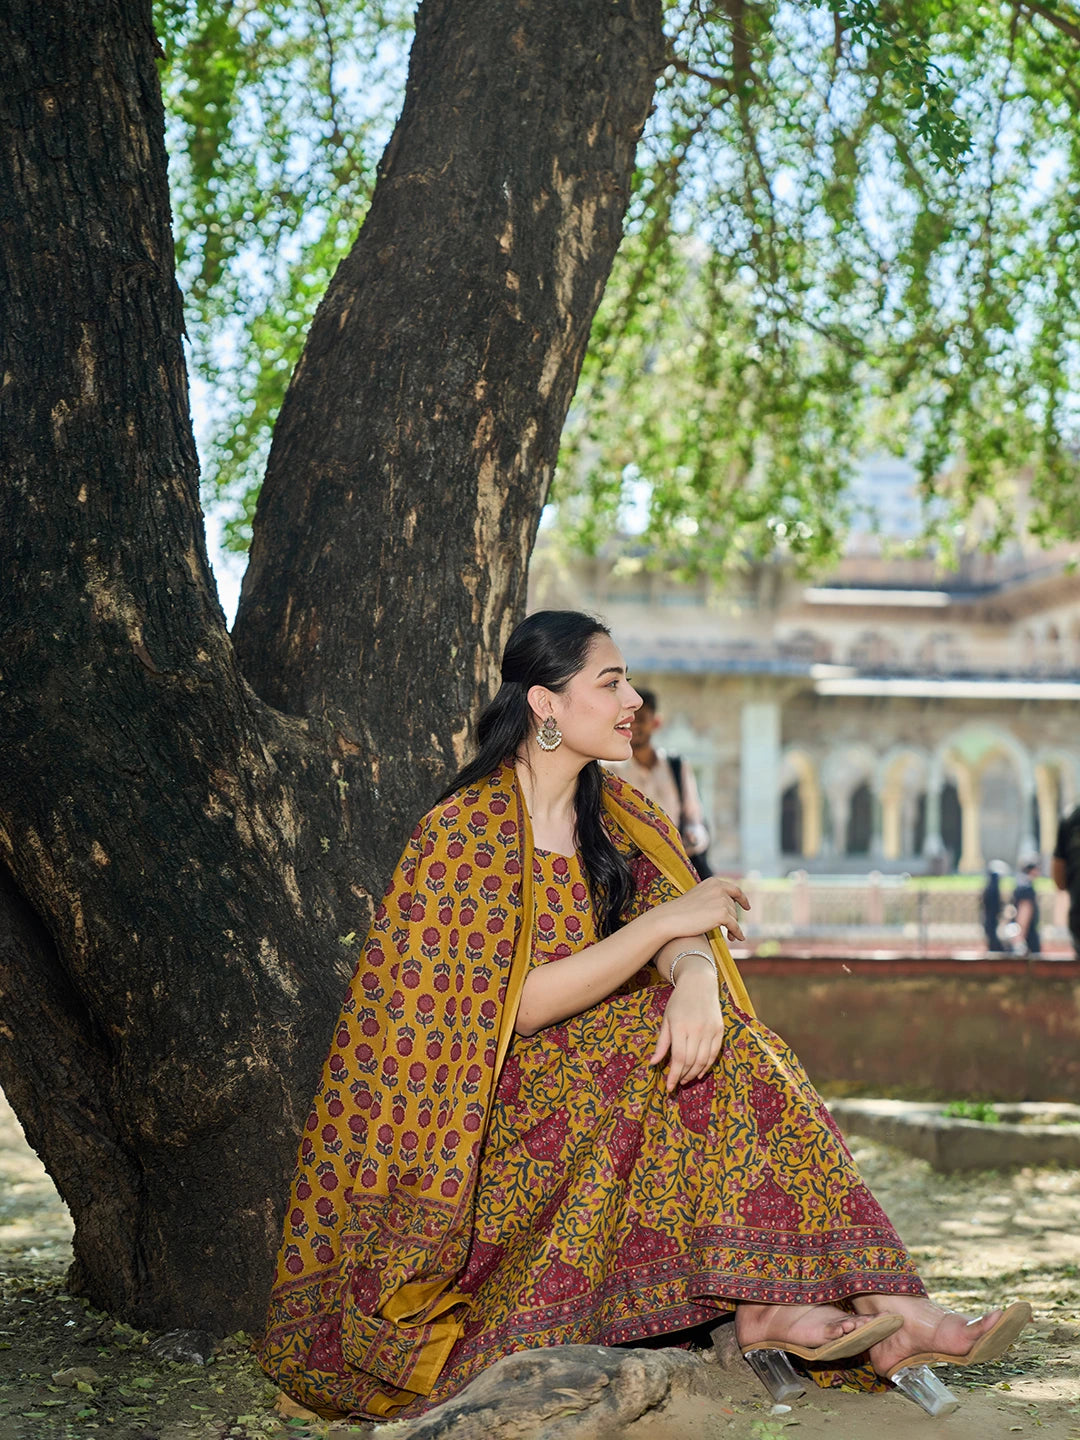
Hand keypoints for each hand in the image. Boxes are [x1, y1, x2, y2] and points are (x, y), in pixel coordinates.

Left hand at [649, 961, 723, 1091]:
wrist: (699, 983)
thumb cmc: (678, 1002)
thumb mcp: (666, 1020)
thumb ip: (662, 1043)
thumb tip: (653, 1064)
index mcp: (680, 1026)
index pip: (679, 1058)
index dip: (673, 1075)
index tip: (669, 1087)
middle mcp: (697, 1029)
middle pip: (692, 1061)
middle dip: (683, 1076)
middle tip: (677, 1082)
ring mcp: (711, 1030)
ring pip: (704, 1060)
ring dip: (695, 1073)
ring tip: (686, 1079)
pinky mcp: (720, 1030)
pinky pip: (714, 1053)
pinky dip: (707, 1065)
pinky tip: (700, 1072)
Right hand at [658, 876, 748, 943]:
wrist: (671, 918)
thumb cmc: (681, 910)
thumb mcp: (698, 897)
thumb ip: (712, 897)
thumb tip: (728, 907)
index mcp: (713, 882)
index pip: (734, 890)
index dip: (742, 899)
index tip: (747, 907)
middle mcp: (719, 889)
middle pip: (733, 907)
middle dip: (733, 919)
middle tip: (730, 931)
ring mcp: (721, 901)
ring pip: (734, 917)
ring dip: (733, 927)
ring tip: (729, 936)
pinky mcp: (722, 914)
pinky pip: (734, 926)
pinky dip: (738, 933)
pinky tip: (739, 938)